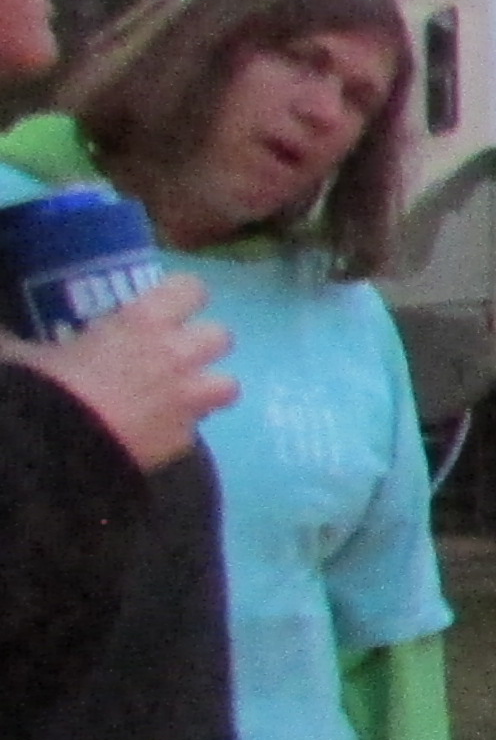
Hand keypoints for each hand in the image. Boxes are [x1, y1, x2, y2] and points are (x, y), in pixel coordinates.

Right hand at [0, 275, 234, 469]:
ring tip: (177, 395)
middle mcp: (177, 355)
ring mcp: (187, 401)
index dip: (182, 296)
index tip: (164, 306)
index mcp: (143, 322)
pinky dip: (177, 431)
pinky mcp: (183, 443)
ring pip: (228, 386)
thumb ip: (23, 339)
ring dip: (207, 389)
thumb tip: (6, 334)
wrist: (48, 451)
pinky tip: (151, 435)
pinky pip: (194, 431)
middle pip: (222, 336)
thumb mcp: (22, 352)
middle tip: (171, 354)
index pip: (191, 288)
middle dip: (201, 344)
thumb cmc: (38, 387)